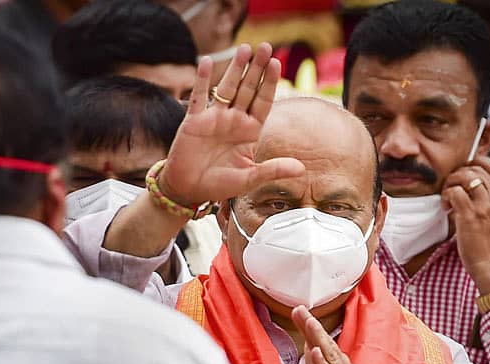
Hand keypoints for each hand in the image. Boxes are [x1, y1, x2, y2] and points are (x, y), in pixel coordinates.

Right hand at [159, 43, 304, 206]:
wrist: (189, 189)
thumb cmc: (219, 185)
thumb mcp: (249, 179)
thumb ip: (272, 170)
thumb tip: (301, 169)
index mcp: (249, 132)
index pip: (263, 102)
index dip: (269, 83)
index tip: (276, 64)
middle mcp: (234, 121)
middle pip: (247, 89)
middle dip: (256, 69)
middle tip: (265, 47)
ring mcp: (214, 118)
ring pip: (226, 88)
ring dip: (235, 68)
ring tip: (244, 48)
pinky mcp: (194, 121)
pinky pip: (198, 97)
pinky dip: (202, 80)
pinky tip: (208, 62)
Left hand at [291, 306, 377, 363]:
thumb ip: (313, 360)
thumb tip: (307, 339)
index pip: (320, 341)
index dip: (309, 325)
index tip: (298, 309)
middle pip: (325, 344)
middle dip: (313, 326)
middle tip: (301, 309)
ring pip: (330, 357)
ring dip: (320, 340)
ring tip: (310, 324)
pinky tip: (316, 353)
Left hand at [442, 155, 489, 294]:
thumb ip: (488, 200)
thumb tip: (469, 185)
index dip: (476, 163)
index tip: (464, 174)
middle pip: (475, 167)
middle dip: (458, 174)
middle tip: (451, 189)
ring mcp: (485, 206)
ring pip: (464, 175)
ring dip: (450, 183)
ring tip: (448, 198)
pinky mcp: (470, 216)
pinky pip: (455, 192)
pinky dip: (446, 196)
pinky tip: (446, 208)